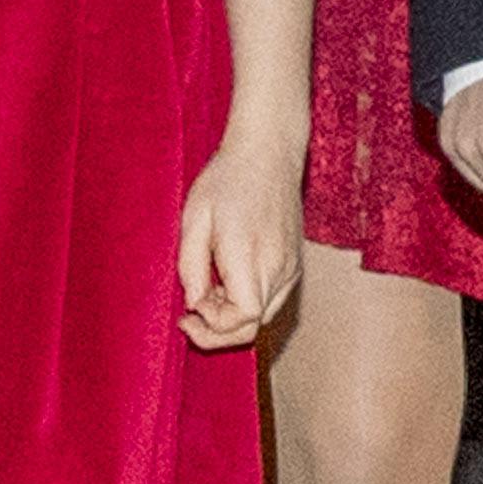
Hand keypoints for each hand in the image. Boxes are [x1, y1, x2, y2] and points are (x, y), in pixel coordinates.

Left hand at [177, 133, 298, 349]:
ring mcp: (291, 269)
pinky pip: (272, 301)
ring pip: (263, 318)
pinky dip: (248, 305)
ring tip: (208, 292)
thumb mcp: (194, 219)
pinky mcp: (295, 266)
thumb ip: (190, 267)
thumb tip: (194, 304)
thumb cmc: (228, 179)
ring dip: (232, 318)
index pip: (241, 319)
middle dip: (218, 330)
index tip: (188, 312)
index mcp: (251, 256)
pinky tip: (228, 284)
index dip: (211, 327)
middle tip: (190, 314)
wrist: (269, 152)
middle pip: (253, 327)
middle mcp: (279, 269)